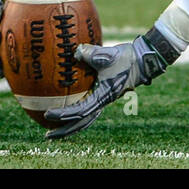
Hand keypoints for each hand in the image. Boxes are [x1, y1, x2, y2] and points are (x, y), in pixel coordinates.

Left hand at [42, 31, 173, 138]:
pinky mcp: (103, 96)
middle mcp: (102, 102)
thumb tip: (75, 52)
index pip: (80, 110)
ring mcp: (103, 100)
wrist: (142, 61)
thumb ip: (90, 53)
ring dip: (70, 127)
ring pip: (85, 120)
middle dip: (64, 131)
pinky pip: (87, 110)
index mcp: (102, 96)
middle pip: (81, 123)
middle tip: (47, 136)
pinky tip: (67, 111)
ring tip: (54, 131)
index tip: (48, 113)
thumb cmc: (125, 58)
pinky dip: (76, 116)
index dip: (63, 114)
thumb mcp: (108, 54)